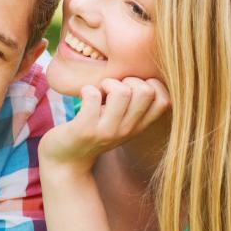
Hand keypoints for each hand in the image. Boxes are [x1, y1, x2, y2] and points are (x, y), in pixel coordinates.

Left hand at [40, 77, 169, 172]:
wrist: (66, 161)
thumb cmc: (93, 132)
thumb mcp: (120, 122)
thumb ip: (133, 104)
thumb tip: (139, 70)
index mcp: (139, 126)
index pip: (165, 100)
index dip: (151, 84)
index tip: (132, 88)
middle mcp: (127, 130)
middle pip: (145, 91)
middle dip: (128, 80)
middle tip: (112, 89)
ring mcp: (107, 131)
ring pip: (121, 92)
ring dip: (107, 83)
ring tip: (99, 92)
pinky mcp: (85, 129)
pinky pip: (92, 95)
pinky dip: (87, 89)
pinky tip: (83, 97)